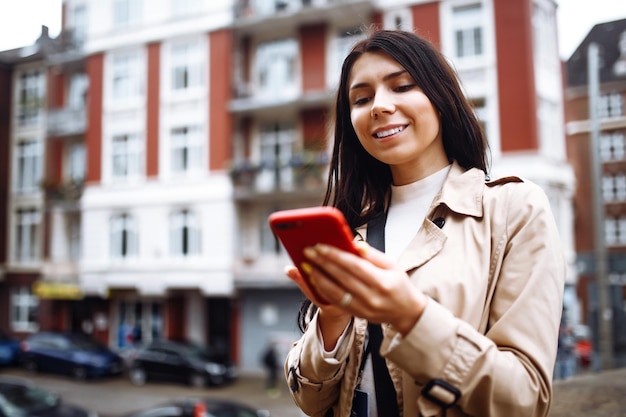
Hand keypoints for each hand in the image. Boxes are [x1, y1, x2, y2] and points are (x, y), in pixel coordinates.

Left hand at [301, 241, 426, 334]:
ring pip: (335, 292)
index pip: (354, 266)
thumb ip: (373, 255)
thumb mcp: (392, 265)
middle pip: (342, 278)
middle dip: (322, 263)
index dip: (335, 255)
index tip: (320, 246)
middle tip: (308, 252)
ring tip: (307, 265)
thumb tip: (354, 245)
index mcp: (382, 282)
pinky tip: (315, 279)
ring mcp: (363, 308)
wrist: (406, 312)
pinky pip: (336, 302)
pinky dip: (324, 290)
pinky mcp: (357, 315)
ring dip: (318, 277)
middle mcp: (372, 297)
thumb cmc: (399, 285)